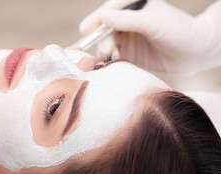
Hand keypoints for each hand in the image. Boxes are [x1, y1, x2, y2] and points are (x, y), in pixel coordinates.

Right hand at [79, 0, 220, 75]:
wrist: (195, 52)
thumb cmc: (177, 31)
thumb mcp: (152, 22)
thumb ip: (127, 20)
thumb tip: (103, 19)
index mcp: (135, 6)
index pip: (110, 10)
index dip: (96, 19)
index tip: (85, 29)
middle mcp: (130, 20)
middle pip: (106, 27)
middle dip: (101, 38)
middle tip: (104, 49)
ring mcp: (129, 37)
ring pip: (108, 41)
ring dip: (105, 49)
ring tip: (108, 56)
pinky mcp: (130, 53)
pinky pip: (114, 54)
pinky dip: (109, 58)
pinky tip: (111, 62)